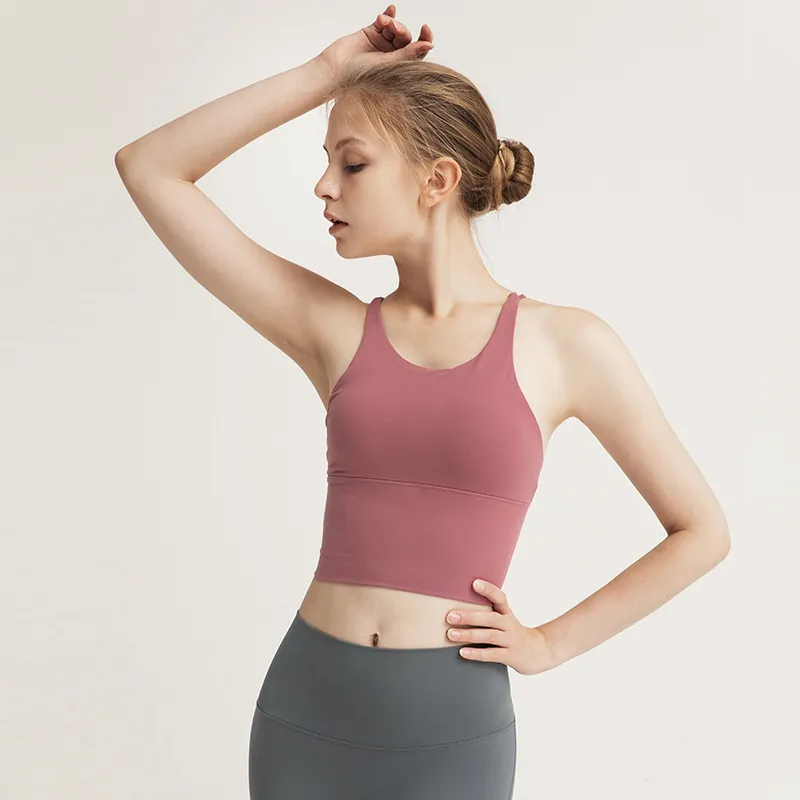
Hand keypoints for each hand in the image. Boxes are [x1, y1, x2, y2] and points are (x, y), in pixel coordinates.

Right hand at [316, 4, 433, 83]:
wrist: (336, 70)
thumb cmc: (361, 76)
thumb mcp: (389, 65)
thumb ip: (409, 53)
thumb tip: (430, 45)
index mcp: (399, 68)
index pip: (417, 52)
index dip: (423, 40)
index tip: (425, 29)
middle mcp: (392, 57)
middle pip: (406, 37)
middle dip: (401, 29)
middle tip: (392, 28)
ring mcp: (381, 44)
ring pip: (395, 28)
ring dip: (391, 22)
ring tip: (382, 22)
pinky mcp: (371, 34)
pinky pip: (383, 21)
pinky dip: (388, 15)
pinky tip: (391, 10)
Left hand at [446, 579, 558, 675]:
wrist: (539, 652)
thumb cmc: (512, 633)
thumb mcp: (504, 619)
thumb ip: (487, 613)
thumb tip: (457, 607)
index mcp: (506, 613)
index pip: (499, 597)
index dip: (488, 590)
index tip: (474, 583)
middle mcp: (510, 625)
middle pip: (490, 618)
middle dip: (469, 616)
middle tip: (450, 616)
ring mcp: (511, 640)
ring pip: (489, 636)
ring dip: (469, 635)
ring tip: (451, 634)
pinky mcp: (511, 656)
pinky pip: (492, 654)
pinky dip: (477, 653)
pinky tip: (463, 652)